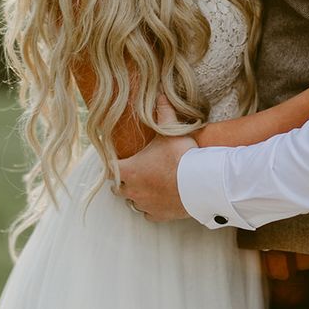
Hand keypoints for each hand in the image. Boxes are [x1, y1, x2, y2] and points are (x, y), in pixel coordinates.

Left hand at [115, 95, 197, 221]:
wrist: (199, 184)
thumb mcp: (171, 130)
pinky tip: (159, 199)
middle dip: (122, 181)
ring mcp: (144, 204)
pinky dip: (151, 208)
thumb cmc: (180, 156)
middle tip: (133, 171)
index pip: (109, 168)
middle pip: (117, 188)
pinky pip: (148, 214)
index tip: (115, 160)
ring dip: (137, 194)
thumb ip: (163, 111)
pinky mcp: (158, 215)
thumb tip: (160, 93)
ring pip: (132, 202)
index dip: (111, 164)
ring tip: (148, 184)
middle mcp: (132, 190)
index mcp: (129, 170)